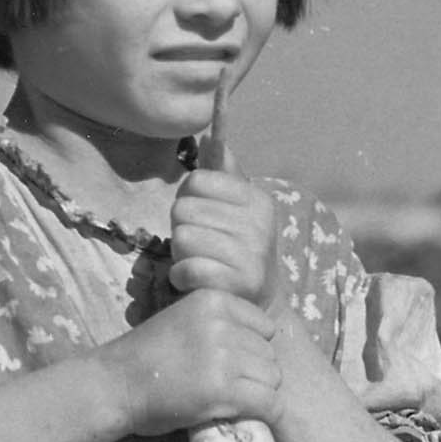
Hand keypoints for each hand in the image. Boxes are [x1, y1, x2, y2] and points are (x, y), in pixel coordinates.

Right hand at [107, 288, 283, 437]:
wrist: (114, 384)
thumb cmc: (146, 356)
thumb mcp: (184, 319)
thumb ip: (220, 322)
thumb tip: (265, 343)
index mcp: (213, 300)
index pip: (265, 326)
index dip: (252, 349)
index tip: (232, 364)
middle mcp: (222, 323)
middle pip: (270, 354)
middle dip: (256, 373)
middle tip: (229, 386)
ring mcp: (223, 356)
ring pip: (273, 379)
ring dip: (259, 393)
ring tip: (231, 400)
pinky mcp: (223, 390)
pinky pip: (270, 403)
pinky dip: (267, 414)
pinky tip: (251, 417)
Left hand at [168, 168, 284, 312]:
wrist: (258, 306)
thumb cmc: (237, 252)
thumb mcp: (236, 211)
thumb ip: (223, 175)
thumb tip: (208, 135)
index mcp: (256, 199)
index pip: (195, 181)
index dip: (187, 200)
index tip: (203, 219)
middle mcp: (259, 224)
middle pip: (183, 209)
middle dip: (182, 230)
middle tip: (202, 247)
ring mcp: (252, 254)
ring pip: (181, 238)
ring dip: (182, 255)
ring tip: (202, 263)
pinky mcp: (238, 284)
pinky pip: (185, 269)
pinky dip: (181, 278)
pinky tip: (196, 281)